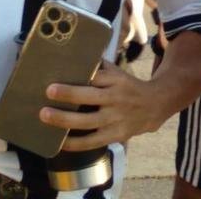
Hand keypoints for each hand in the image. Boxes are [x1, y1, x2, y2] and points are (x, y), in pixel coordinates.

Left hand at [40, 61, 166, 150]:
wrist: (155, 105)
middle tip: (48, 91)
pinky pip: (92, 142)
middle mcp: (116, 98)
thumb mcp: (118, 72)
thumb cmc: (128, 86)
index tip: (61, 73)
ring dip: (65, 120)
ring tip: (45, 116)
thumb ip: (100, 66)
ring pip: (88, 122)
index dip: (80, 75)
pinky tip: (60, 143)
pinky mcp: (116, 135)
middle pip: (91, 97)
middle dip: (69, 94)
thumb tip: (74, 55)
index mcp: (116, 80)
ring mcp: (116, 119)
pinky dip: (76, 144)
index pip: (97, 76)